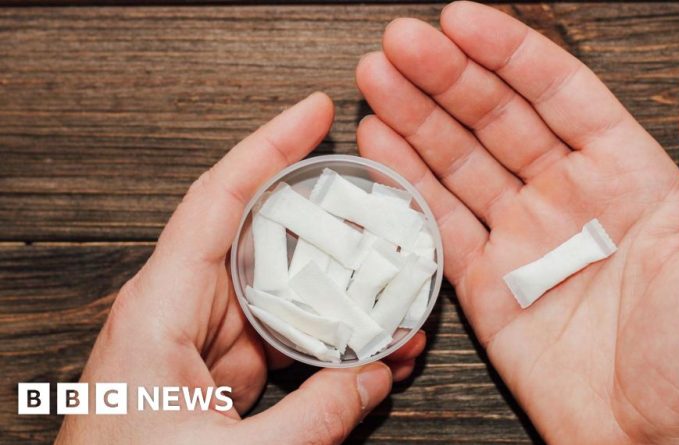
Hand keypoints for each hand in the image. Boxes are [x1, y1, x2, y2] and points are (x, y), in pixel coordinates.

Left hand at [56, 92, 425, 444]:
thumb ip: (315, 416)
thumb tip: (374, 377)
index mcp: (160, 310)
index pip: (218, 200)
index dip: (268, 147)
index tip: (313, 112)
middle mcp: (178, 312)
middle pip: (262, 243)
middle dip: (327, 230)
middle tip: (381, 215)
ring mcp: (199, 342)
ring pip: (279, 295)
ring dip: (334, 298)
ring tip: (392, 302)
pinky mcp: (215, 372)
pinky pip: (278, 338)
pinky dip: (321, 342)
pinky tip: (363, 351)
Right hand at [355, 2, 678, 442]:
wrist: (660, 442)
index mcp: (626, 175)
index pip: (558, 93)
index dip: (508, 54)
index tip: (461, 21)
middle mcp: (567, 197)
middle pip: (496, 117)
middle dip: (445, 76)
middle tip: (400, 42)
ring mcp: (521, 237)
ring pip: (459, 160)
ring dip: (416, 117)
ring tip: (377, 76)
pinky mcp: (486, 283)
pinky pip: (440, 223)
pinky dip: (408, 183)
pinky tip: (381, 144)